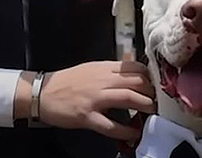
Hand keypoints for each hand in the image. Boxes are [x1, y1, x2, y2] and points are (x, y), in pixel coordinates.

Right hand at [39, 61, 155, 141]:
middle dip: (152, 92)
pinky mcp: (87, 116)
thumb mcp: (91, 68)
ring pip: (128, 98)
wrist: (43, 93)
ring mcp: (95, 98)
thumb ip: (110, 69)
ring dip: (145, 106)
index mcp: (103, 68)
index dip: (150, 76)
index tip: (155, 85)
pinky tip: (134, 134)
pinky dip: (126, 131)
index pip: (135, 67)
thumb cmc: (67, 82)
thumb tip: (131, 67)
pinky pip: (111, 125)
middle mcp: (101, 80)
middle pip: (136, 81)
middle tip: (157, 101)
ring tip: (152, 113)